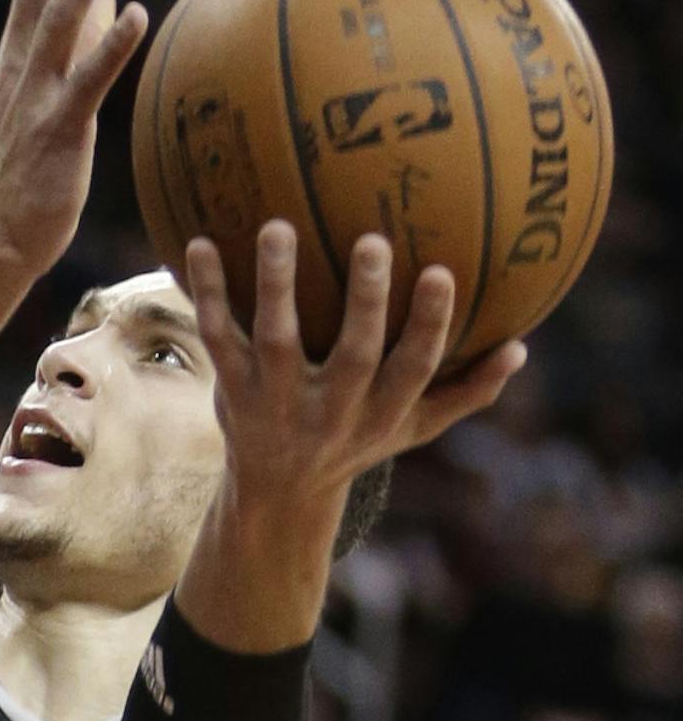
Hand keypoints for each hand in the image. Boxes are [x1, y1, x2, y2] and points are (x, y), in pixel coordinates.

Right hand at [0, 0, 147, 281]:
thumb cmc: (25, 177)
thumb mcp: (45, 103)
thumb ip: (71, 50)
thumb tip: (108, 0)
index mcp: (16, 56)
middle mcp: (22, 66)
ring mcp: (37, 99)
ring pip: (60, 20)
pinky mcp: (58, 135)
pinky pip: (86, 84)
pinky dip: (110, 46)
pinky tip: (137, 14)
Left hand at [187, 221, 526, 515]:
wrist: (277, 494)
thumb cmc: (356, 441)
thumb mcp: (413, 427)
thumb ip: (467, 392)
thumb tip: (522, 348)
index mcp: (381, 414)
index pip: (413, 370)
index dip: (429, 326)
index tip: (443, 273)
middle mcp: (331, 411)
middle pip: (354, 356)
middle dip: (366, 302)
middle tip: (373, 241)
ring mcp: (277, 400)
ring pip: (277, 341)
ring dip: (278, 285)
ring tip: (279, 226)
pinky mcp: (232, 389)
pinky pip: (217, 337)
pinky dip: (208, 293)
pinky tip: (199, 243)